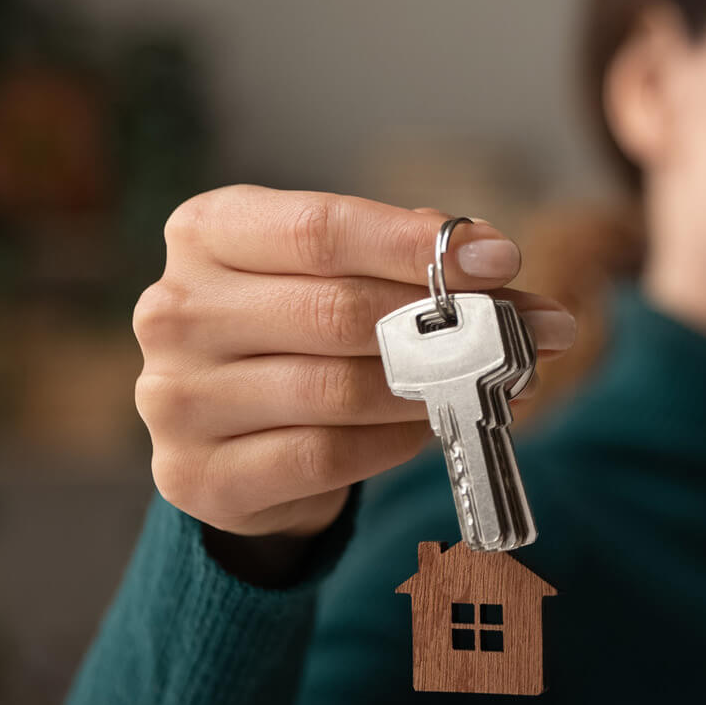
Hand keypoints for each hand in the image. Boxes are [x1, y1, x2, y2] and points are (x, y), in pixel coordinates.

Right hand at [132, 185, 574, 540]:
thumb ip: (403, 258)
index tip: (503, 261)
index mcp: (205, 232)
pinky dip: (393, 442)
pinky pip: (325, 457)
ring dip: (434, 389)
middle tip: (531, 333)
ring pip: (336, 390)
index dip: (416, 246)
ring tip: (495, 383)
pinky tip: (429, 427)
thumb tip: (490, 260)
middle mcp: (174, 309)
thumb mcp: (336, 273)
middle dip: (448, 323)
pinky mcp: (197, 475)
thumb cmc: (296, 333)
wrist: (232, 440)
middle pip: (335, 311)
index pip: (320, 229)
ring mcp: (174, 397)